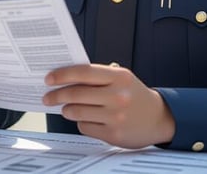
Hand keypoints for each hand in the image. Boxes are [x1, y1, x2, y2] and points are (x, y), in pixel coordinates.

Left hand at [42, 64, 173, 147]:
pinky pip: (85, 127)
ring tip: (65, 108)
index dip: (62, 75)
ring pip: (77, 112)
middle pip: (76, 94)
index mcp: (119, 77)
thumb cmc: (134, 95)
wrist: (159, 118)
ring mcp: (116, 116)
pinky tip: (86, 119)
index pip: (83, 72)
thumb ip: (97, 77)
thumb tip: (65, 78)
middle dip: (57, 95)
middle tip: (48, 97)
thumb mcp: (121, 79)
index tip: (49, 78)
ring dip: (66, 110)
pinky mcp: (113, 134)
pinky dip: (81, 122)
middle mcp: (118, 96)